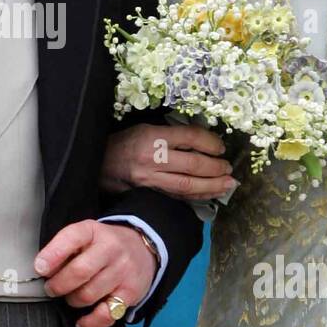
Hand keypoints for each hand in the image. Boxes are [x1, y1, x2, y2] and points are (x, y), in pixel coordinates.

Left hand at [34, 220, 157, 326]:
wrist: (142, 248)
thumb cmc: (103, 245)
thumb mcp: (85, 236)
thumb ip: (64, 249)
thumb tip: (42, 270)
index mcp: (93, 231)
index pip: (71, 237)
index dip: (52, 255)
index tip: (40, 268)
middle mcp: (111, 249)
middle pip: (79, 271)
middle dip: (58, 285)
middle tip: (51, 289)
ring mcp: (123, 271)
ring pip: (89, 295)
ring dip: (72, 301)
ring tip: (70, 297)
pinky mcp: (131, 293)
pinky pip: (106, 314)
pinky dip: (90, 322)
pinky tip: (82, 322)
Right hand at [101, 122, 234, 198]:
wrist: (97, 165)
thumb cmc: (123, 143)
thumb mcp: (144, 129)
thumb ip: (171, 135)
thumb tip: (202, 140)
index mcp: (152, 136)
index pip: (190, 137)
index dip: (210, 142)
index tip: (221, 147)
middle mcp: (152, 158)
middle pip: (193, 164)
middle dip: (216, 168)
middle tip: (228, 168)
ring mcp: (150, 180)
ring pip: (188, 185)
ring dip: (212, 186)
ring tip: (228, 184)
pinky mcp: (149, 195)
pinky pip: (178, 197)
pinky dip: (197, 196)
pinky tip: (210, 194)